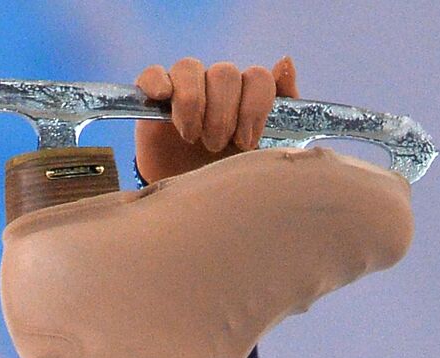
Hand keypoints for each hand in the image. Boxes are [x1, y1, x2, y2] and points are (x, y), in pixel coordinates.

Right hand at [134, 55, 299, 184]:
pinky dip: (157, 81)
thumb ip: (286, 109)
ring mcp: (183, 93)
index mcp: (245, 99)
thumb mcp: (265, 154)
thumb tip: (285, 62)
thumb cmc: (229, 184)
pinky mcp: (153, 103)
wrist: (189, 212)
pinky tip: (163, 97)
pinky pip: (153, 74)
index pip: (257, 78)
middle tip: (215, 147)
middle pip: (225, 74)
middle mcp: (216, 91)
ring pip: (190, 68)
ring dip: (193, 104)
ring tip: (191, 137)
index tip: (245, 143)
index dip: (253, 107)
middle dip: (223, 115)